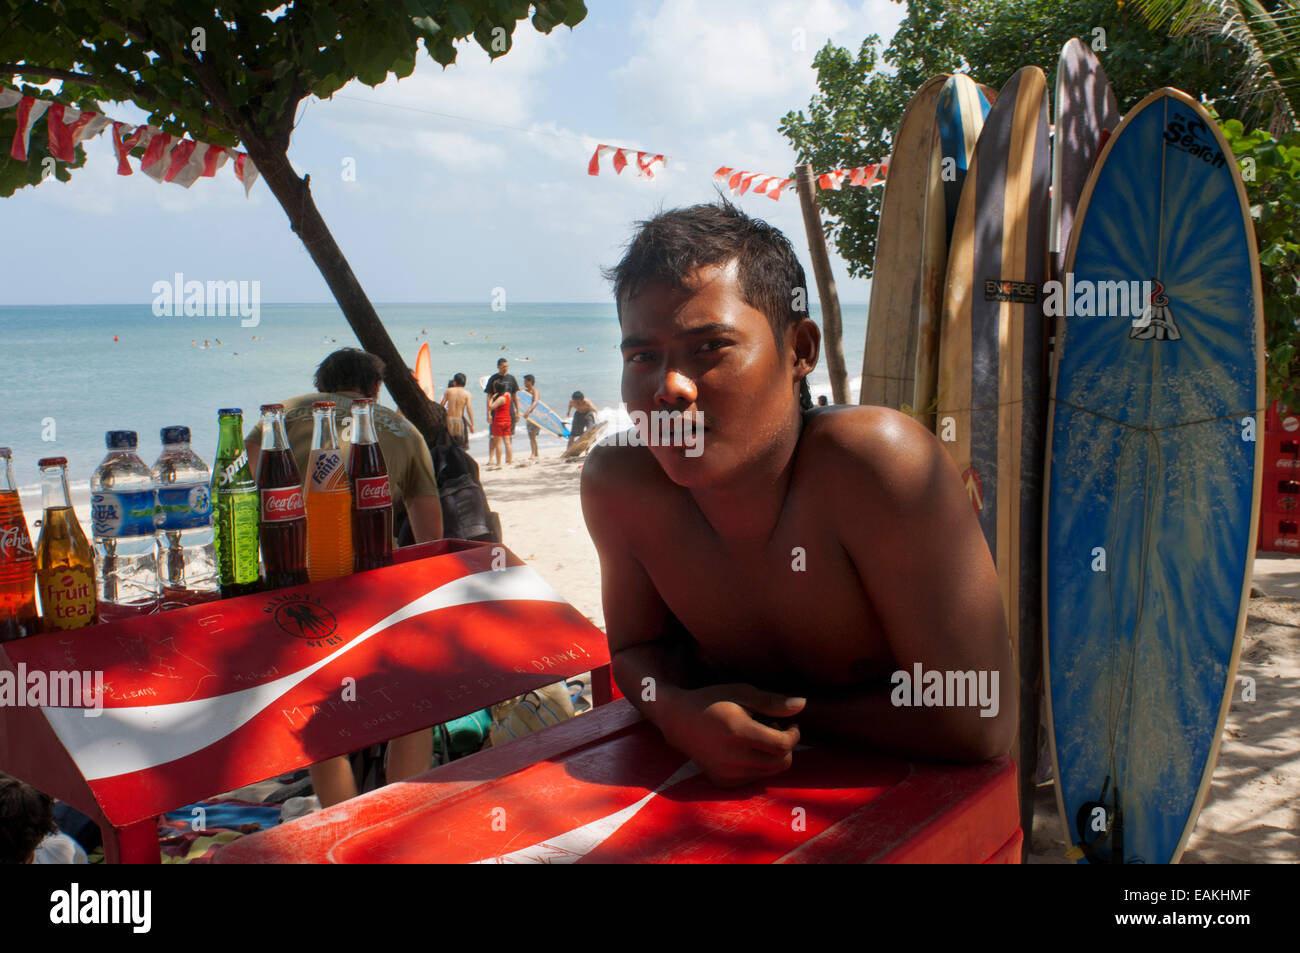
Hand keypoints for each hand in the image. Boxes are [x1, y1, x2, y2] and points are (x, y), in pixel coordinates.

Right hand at [660, 683, 804, 787]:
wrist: (679, 721)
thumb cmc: (713, 701)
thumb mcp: (741, 693)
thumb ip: (772, 702)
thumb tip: (802, 704)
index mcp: (738, 731)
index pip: (782, 745)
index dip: (794, 735)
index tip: (790, 724)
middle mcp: (732, 757)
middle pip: (781, 763)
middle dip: (786, 747)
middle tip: (774, 729)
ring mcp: (727, 773)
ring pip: (770, 773)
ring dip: (773, 756)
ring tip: (759, 739)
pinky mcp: (723, 782)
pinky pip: (755, 779)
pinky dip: (759, 766)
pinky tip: (746, 750)